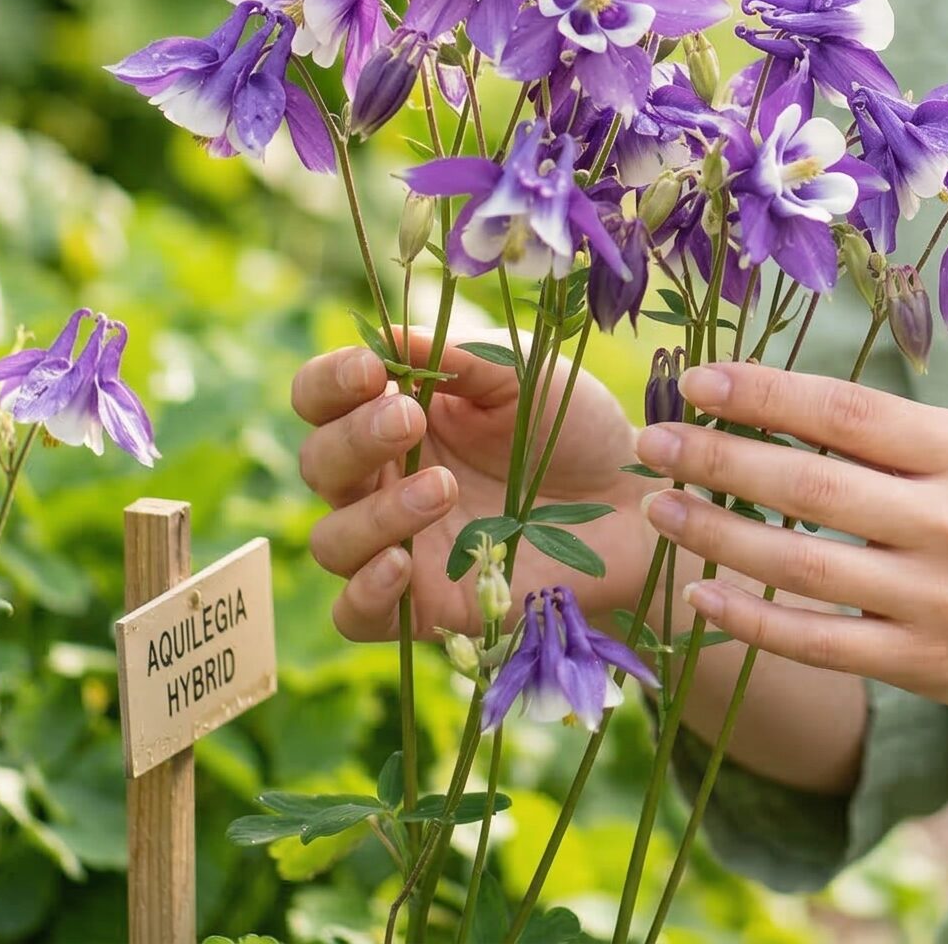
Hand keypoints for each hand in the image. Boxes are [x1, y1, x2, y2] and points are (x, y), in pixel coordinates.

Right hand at [291, 327, 653, 641]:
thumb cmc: (571, 426)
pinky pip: (355, 612)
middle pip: (318, 463)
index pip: (322, 398)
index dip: (329, 383)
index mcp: (397, 414)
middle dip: (354, 439)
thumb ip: (458, 357)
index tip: (372, 370)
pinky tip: (402, 564)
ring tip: (443, 487)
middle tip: (411, 420)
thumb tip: (385, 334)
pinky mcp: (422, 606)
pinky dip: (365, 591)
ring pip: (331, 539)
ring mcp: (398, 544)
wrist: (629, 500)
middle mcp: (384, 479)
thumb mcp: (522, 376)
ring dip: (373, 512)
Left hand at [632, 360, 947, 722]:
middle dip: (721, 458)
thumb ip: (891, 436)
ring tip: (661, 509)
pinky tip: (701, 592)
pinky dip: (752, 619)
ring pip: (802, 566)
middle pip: (812, 486)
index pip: (847, 413)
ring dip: (718, 535)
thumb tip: (769, 402)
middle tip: (654, 440)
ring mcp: (936, 600)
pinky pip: (816, 642)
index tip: (699, 380)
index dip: (766, 394)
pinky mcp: (919, 664)